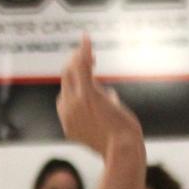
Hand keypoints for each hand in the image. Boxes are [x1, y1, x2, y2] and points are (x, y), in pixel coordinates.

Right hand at [56, 35, 142, 158]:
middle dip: (76, 64)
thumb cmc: (119, 144)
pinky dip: (84, 51)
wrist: (122, 151)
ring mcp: (75, 103)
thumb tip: (110, 97)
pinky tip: (86, 37)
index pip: (65, 93)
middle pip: (66, 78)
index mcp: (67, 122)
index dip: (77, 81)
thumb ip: (103, 110)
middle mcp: (66, 111)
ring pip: (71, 70)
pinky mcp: (88, 95)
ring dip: (81, 57)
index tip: (90, 74)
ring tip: (91, 51)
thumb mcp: (106, 126)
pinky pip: (82, 66)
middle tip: (93, 58)